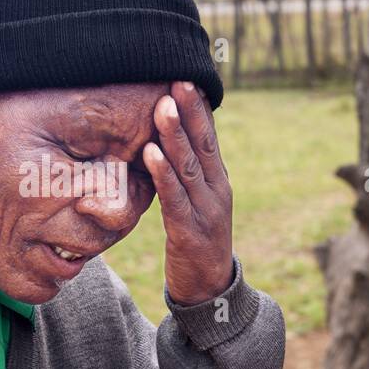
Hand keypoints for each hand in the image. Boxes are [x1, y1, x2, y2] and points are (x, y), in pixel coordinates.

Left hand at [142, 81, 233, 305]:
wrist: (210, 291)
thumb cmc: (196, 240)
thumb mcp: (195, 202)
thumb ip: (186, 174)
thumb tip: (167, 140)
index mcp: (218, 181)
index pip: (209, 137)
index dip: (198, 108)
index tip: (186, 78)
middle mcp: (217, 190)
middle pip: (203, 145)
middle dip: (189, 112)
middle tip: (176, 80)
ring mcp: (206, 211)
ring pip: (189, 167)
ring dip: (175, 135)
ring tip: (162, 107)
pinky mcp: (190, 232)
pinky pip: (174, 198)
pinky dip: (163, 174)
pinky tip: (150, 153)